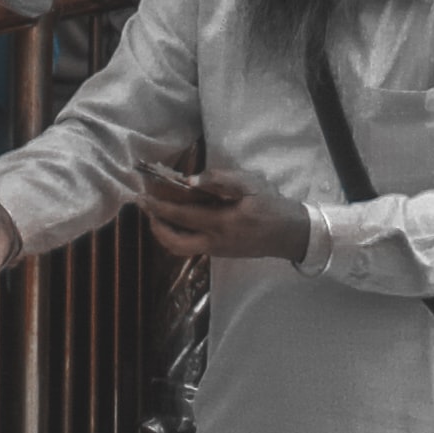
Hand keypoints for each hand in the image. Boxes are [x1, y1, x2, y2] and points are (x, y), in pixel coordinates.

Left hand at [136, 163, 309, 269]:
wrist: (290, 234)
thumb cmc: (270, 204)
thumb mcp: (249, 183)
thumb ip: (220, 180)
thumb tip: (190, 180)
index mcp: (221, 223)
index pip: (181, 216)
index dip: (159, 206)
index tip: (143, 194)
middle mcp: (215, 242)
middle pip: (175, 241)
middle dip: (155, 224)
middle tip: (144, 205)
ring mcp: (217, 250)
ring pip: (181, 249)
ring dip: (164, 232)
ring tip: (154, 214)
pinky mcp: (221, 252)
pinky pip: (192, 247)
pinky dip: (177, 235)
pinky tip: (174, 220)